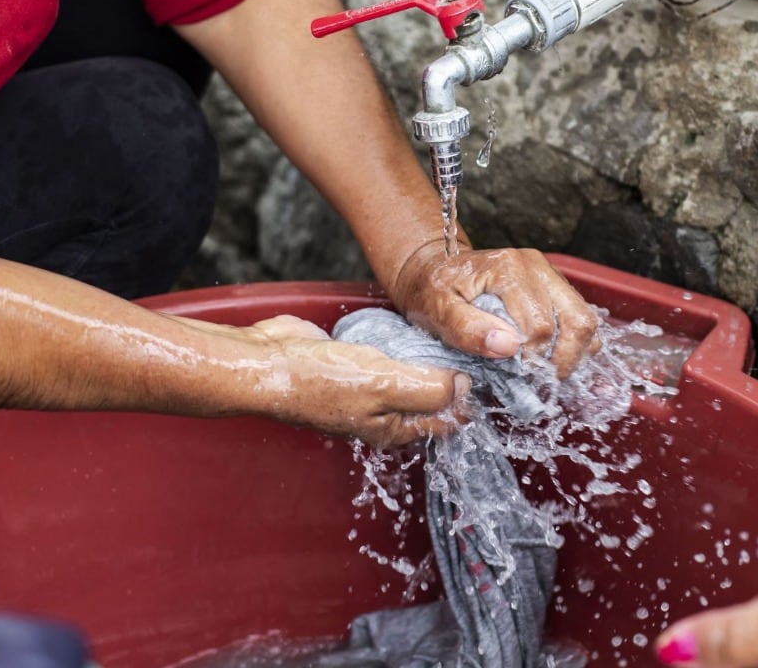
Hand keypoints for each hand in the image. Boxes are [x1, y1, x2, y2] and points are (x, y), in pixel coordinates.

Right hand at [172, 314, 468, 446]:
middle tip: (478, 348)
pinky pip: (390, 358)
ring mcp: (368, 389)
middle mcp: (384, 415)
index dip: (471, 398)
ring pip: (412, 377)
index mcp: (394, 430)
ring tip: (454, 335)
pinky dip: (405, 346)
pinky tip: (414, 328)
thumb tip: (466, 387)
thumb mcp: (384, 385)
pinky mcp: (354, 364)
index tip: (491, 370)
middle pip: (432, 399)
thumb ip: (429, 388)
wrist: (267, 359)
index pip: (448, 421)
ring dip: (431, 360)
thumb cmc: (318, 379)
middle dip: (455, 378)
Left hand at [388, 243, 599, 377]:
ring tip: (546, 375)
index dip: (532, 360)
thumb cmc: (432, 292)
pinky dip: (575, 347)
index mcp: (508, 268)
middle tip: (537, 384)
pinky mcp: (556, 288)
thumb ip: (467, 328)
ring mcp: (550, 276)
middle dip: (561, 362)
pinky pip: (582, 320)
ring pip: (587, 321)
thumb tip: (508, 347)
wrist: (433, 272)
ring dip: (573, 355)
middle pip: (576, 321)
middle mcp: (537, 266)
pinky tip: (550, 361)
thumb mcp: (436, 310)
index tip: (514, 378)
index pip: (540, 325)